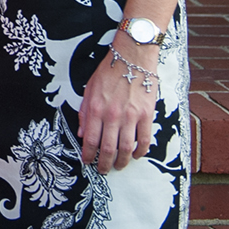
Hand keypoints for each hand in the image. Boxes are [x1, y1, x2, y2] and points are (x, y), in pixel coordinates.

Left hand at [79, 35, 158, 172]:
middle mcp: (112, 115)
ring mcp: (131, 116)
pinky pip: (144, 140)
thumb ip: (85, 112)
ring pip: (125, 148)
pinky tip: (135, 155)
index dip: (88, 155)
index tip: (87, 162)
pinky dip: (140, 152)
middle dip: (104, 164)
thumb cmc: (109, 72)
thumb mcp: (89, 89)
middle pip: (108, 148)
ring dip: (121, 161)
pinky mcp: (147, 115)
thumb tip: (82, 134)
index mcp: (96, 108)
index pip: (90, 140)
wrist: (132, 57)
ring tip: (118, 166)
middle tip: (103, 171)